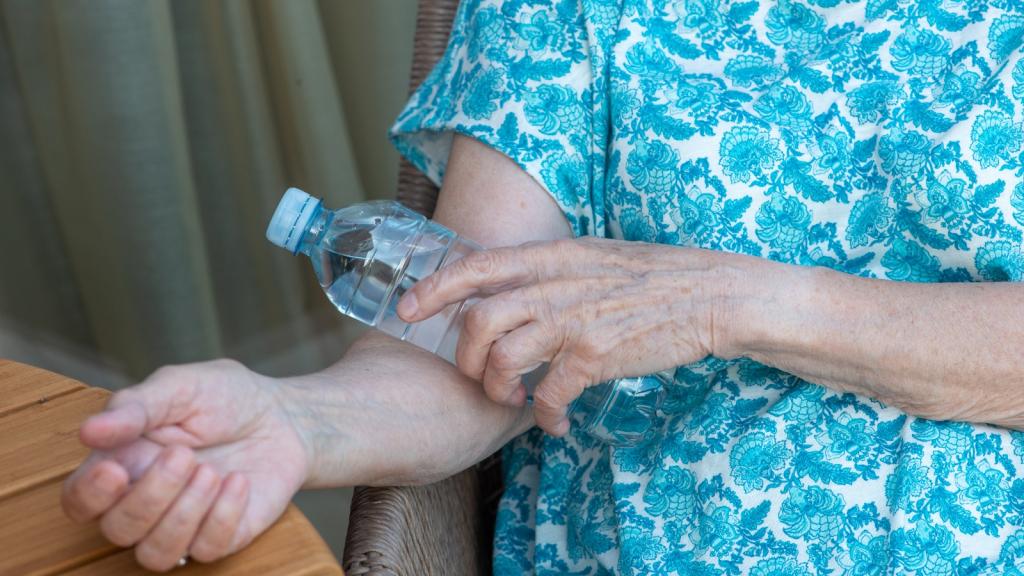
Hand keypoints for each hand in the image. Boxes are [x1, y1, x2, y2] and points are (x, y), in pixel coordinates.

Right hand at [61, 359, 309, 571]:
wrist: (285, 415)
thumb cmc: (226, 397)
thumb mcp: (180, 387)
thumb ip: (136, 408)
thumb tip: (88, 431)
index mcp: (123, 462)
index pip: (80, 501)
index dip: (89, 495)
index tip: (115, 470)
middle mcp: (146, 500)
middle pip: (118, 530)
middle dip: (150, 496)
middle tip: (185, 455)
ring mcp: (183, 523)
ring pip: (155, 554)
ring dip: (183, 514)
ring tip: (212, 471)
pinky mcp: (222, 535)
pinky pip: (206, 550)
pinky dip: (223, 516)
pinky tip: (239, 481)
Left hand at [397, 237, 751, 435]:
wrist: (708, 294)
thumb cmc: (650, 276)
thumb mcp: (590, 256)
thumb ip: (547, 270)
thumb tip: (507, 291)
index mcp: (550, 256)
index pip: (475, 265)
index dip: (434, 288)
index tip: (407, 309)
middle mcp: (554, 285)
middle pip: (477, 322)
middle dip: (463, 358)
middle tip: (475, 375)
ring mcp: (573, 320)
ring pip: (502, 360)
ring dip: (498, 389)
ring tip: (514, 399)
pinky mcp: (596, 355)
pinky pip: (548, 394)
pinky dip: (544, 415)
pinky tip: (554, 421)